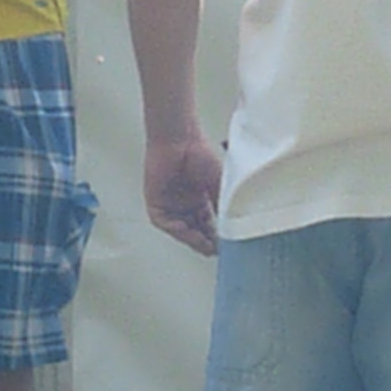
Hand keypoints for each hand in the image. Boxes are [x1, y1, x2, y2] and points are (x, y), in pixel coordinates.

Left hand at [144, 135, 223, 255]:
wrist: (179, 139)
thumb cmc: (198, 153)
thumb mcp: (218, 183)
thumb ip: (223, 204)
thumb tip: (234, 225)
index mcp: (200, 199)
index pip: (208, 225)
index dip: (217, 236)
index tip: (227, 246)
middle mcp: (185, 204)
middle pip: (195, 231)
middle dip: (205, 242)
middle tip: (217, 251)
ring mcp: (170, 204)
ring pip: (181, 230)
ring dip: (192, 239)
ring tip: (205, 246)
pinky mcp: (156, 203)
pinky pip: (165, 222)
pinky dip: (176, 229)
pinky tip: (186, 230)